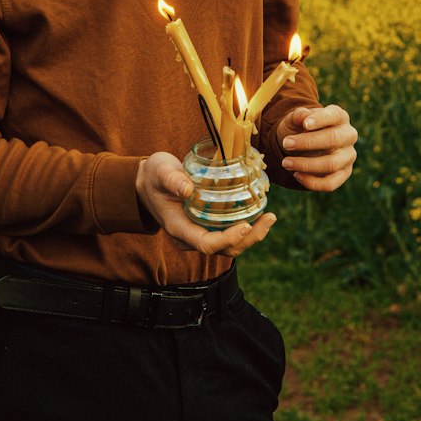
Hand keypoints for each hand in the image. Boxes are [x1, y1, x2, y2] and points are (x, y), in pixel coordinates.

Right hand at [135, 152, 275, 255]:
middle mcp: (190, 237)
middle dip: (249, 238)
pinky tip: (260, 212)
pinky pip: (229, 234)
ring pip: (229, 246)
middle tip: (269, 218)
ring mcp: (199, 233)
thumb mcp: (160, 172)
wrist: (149, 182)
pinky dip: (246, 227)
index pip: (206, 244)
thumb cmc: (154, 176)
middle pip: (224, 249)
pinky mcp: (206, 226)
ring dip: (252, 235)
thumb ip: (172, 179)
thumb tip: (187, 190)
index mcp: (179, 228)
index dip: (228, 239)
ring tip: (270, 217)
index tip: (246, 226)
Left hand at [275, 104, 357, 190]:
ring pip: (332, 164)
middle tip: (286, 144)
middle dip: (308, 142)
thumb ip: (298, 116)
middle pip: (333, 139)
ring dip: (306, 165)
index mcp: (340, 117)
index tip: (305, 124)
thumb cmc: (300, 128)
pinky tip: (296, 175)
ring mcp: (348, 156)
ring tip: (285, 162)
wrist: (300, 145)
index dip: (321, 119)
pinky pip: (331, 183)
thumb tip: (303, 117)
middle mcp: (348, 135)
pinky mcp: (343, 174)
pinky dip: (312, 182)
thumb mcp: (295, 119)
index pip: (335, 115)